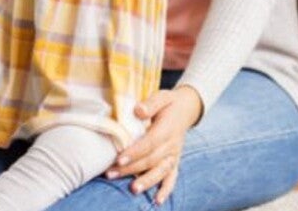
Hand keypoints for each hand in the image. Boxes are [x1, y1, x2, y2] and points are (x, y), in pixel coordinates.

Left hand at [106, 86, 202, 204]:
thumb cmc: (168, 103)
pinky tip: (158, 201)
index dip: (135, 152)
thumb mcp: (162, 96)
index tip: (119, 159)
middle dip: (131, 169)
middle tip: (111, 173)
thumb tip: (138, 110)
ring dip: (146, 181)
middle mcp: (172, 145)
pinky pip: (172, 178)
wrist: (186, 109)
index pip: (150, 143)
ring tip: (132, 190)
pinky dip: (166, 190)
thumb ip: (151, 103)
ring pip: (161, 171)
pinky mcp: (175, 161)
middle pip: (151, 160)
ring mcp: (174, 155)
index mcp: (167, 128)